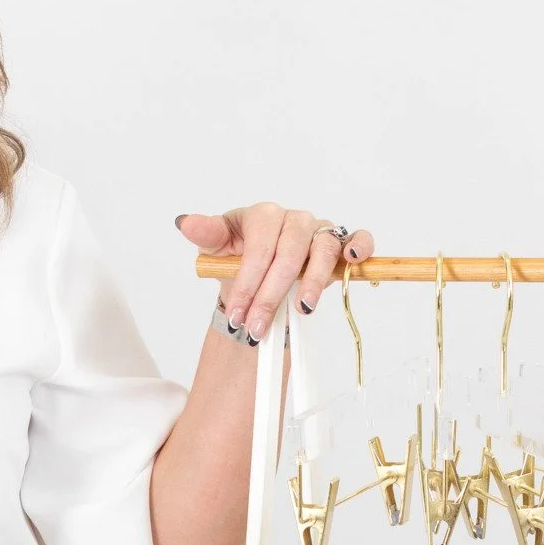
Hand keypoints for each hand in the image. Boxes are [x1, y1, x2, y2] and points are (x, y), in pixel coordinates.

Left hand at [175, 205, 375, 342]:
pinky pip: (357, 238)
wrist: (258, 275)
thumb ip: (205, 235)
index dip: (249, 283)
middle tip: (257, 328)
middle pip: (289, 253)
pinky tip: (352, 261)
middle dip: (271, 295)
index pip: (260, 247)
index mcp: (263, 216)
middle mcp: (293, 220)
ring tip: (301, 309)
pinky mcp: (339, 244)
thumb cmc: (238, 259)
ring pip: (322, 248)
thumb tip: (184, 223)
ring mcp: (319, 230)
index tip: (237, 315)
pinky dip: (359, 247)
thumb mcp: (216, 249)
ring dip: (312, 281)